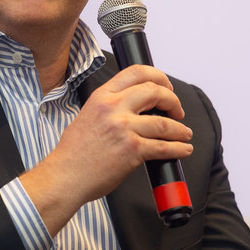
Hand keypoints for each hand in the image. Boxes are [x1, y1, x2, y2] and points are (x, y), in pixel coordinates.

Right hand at [20, 64, 192, 234]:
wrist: (65, 176)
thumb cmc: (73, 153)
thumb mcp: (87, 116)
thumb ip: (109, 107)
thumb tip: (133, 108)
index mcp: (102, 97)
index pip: (136, 73)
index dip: (158, 77)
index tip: (166, 87)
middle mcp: (114, 108)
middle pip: (155, 93)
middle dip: (173, 101)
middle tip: (177, 110)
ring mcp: (124, 128)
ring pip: (164, 123)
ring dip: (180, 129)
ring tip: (184, 133)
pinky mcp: (132, 150)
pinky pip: (164, 147)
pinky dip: (178, 148)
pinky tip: (183, 149)